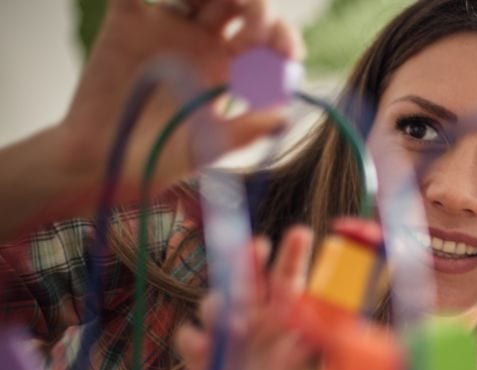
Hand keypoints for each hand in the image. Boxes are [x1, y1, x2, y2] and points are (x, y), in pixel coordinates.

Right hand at [58, 0, 303, 202]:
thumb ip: (243, 132)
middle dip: (258, 11)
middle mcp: (203, 42)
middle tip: (254, 35)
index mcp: (230, 70)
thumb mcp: (207, 150)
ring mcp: (167, 28)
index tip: (288, 53)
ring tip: (229, 5)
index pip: (268, 41)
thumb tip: (284, 116)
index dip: (283, 39)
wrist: (101, 161)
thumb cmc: (158, 161)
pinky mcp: (128, 20)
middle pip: (240, 6)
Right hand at [175, 226, 315, 369]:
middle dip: (249, 258)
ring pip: (214, 301)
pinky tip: (206, 351)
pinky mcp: (199, 350)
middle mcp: (252, 312)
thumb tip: (310, 334)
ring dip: (222, 307)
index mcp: (283, 313)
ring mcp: (223, 329)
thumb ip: (308, 353)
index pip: (288, 276)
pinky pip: (189, 335)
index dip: (293, 253)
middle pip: (247, 276)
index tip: (301, 233)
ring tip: (238, 328)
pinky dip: (194, 340)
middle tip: (259, 245)